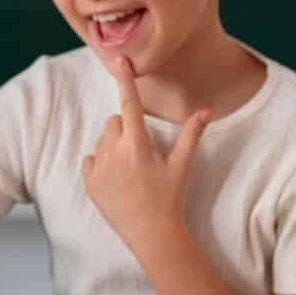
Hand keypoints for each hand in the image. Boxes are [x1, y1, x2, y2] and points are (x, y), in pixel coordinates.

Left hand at [82, 56, 210, 249]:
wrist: (152, 234)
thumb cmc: (170, 198)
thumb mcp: (183, 165)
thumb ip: (192, 134)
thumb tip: (206, 109)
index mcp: (137, 144)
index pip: (129, 103)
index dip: (125, 79)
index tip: (118, 60)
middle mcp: (114, 152)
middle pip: (115, 121)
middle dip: (126, 128)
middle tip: (142, 151)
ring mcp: (99, 168)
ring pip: (102, 139)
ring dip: (114, 145)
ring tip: (131, 169)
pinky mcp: (89, 182)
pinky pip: (90, 159)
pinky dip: (101, 163)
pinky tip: (118, 179)